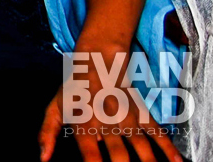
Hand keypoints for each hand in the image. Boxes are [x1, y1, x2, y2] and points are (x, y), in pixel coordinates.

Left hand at [38, 46, 182, 161]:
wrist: (98, 60)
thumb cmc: (74, 89)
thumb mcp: (55, 107)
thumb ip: (47, 134)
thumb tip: (42, 158)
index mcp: (84, 124)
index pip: (91, 157)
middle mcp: (107, 123)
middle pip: (120, 157)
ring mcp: (128, 119)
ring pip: (142, 149)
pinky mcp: (142, 114)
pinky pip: (158, 134)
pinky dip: (170, 150)